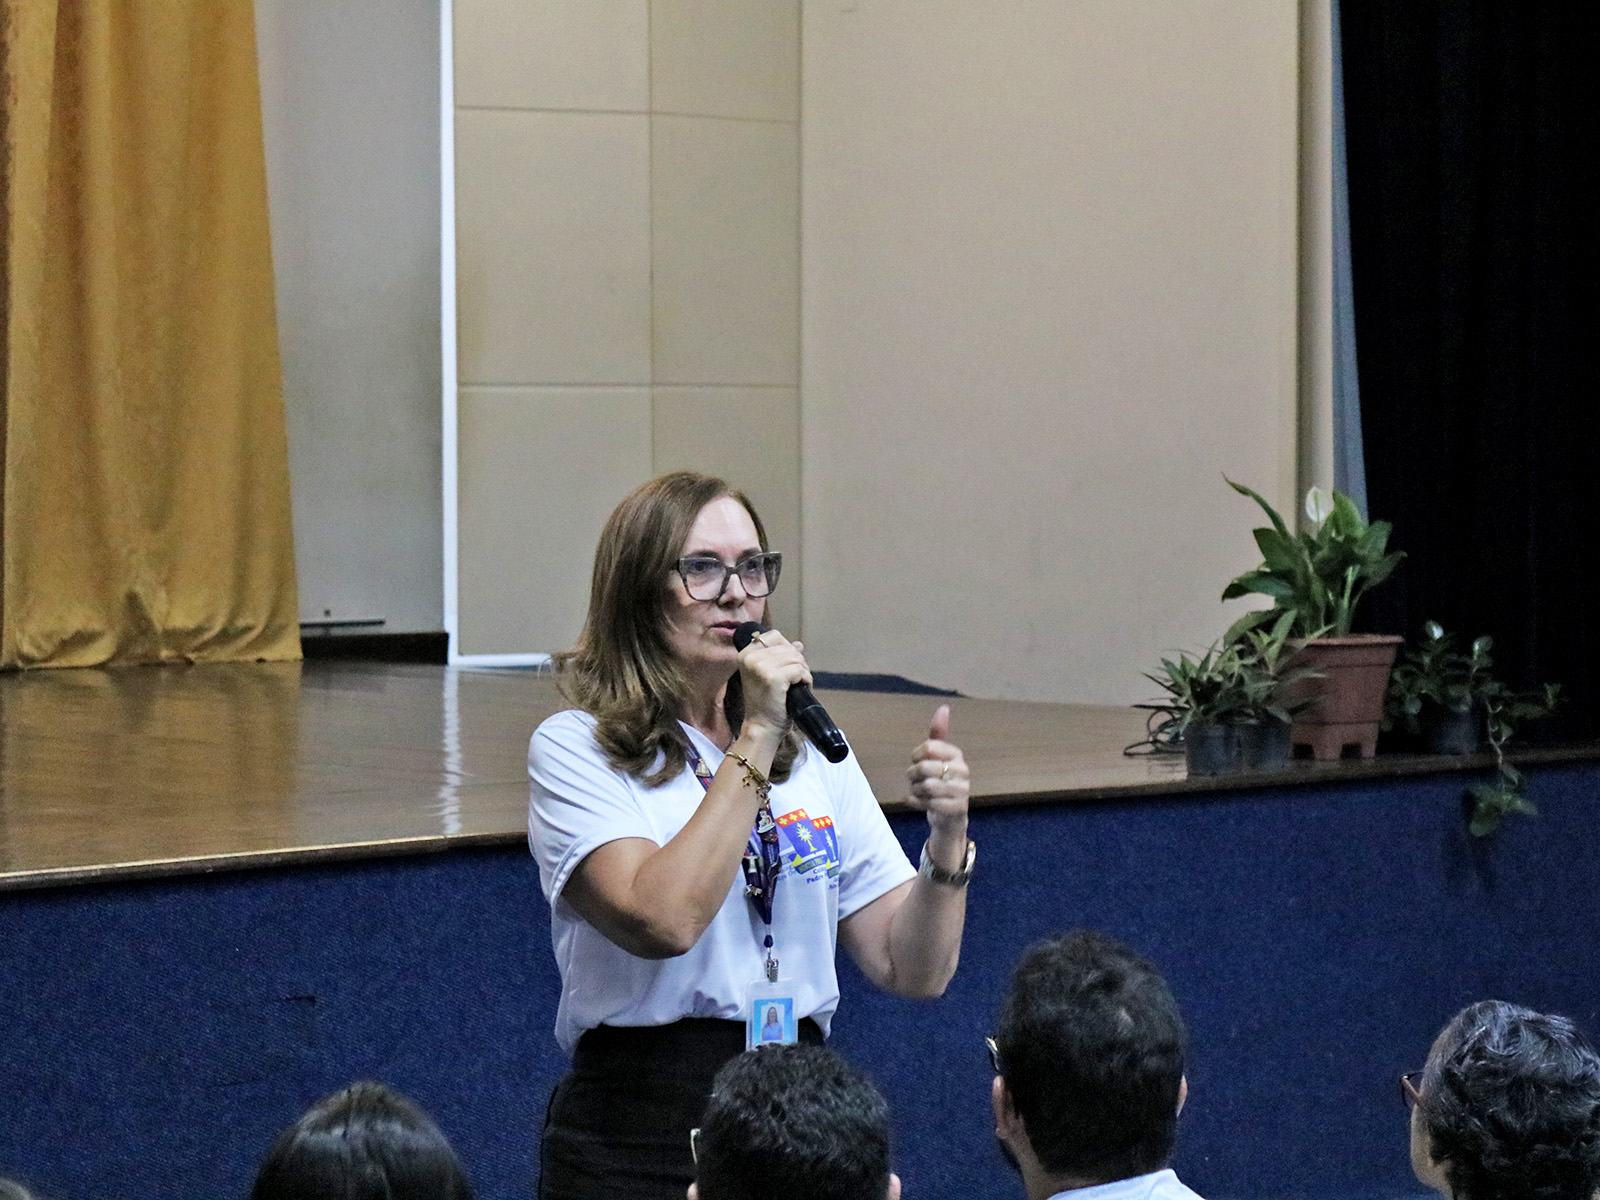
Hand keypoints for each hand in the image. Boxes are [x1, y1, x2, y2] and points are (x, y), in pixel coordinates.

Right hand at [737, 628, 811, 741]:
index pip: (774, 636)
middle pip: (788, 648)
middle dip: (798, 663)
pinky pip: (800, 670)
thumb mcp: (768, 675)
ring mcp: (761, 666)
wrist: (761, 728)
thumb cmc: (766, 704)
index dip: (787, 649)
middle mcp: (751, 657)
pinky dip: (806, 680)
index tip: (787, 666)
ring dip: (803, 672)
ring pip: (797, 658)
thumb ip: (780, 657)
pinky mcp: (773, 677)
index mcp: (745, 654)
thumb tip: (798, 645)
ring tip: (796, 686)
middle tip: (794, 681)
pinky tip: (799, 689)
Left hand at [905, 704, 969, 837]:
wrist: (949, 814)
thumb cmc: (941, 780)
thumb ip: (938, 733)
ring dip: (915, 790)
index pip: (928, 747)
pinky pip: (929, 804)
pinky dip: (916, 802)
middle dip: (912, 775)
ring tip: (917, 791)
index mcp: (956, 753)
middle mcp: (963, 770)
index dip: (915, 755)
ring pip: (926, 787)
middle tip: (913, 779)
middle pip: (925, 767)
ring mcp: (962, 790)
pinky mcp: (958, 808)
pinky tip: (917, 801)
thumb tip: (944, 707)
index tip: (916, 761)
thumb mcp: (938, 755)